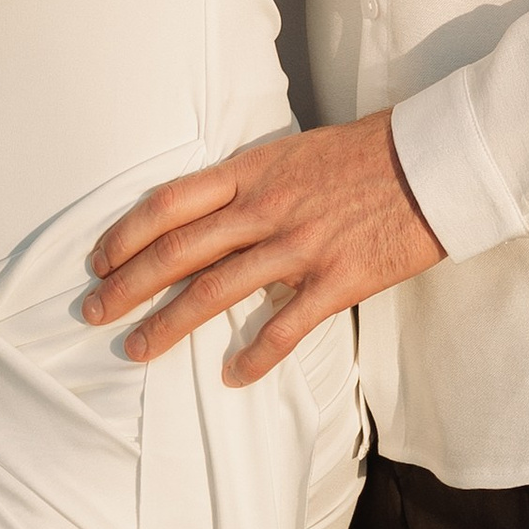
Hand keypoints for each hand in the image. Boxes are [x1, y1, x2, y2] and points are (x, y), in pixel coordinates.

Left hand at [82, 113, 442, 384]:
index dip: (126, 233)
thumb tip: (212, 213)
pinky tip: (232, 376)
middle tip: (95, 312)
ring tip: (138, 349)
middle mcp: (266, 208)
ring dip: (170, 324)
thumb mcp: (295, 152)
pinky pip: (285, 327)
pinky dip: (255, 356)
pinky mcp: (337, 279)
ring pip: (217, 291)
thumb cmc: (367, 153)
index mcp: (253, 171)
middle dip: (129, 284)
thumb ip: (253, 183)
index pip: (170, 203)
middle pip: (179, 250)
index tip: (99, 259)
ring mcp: (299, 246)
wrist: (432, 161)